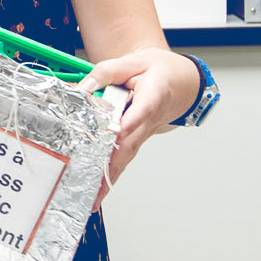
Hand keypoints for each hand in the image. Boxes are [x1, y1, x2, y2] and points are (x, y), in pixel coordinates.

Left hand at [77, 48, 199, 189]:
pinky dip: (111, 174)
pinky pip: (124, 157)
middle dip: (113, 164)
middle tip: (97, 183)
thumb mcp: (132, 61)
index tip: (118, 130)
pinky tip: (98, 191)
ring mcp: (145, 132)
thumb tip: (81, 88)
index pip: (143, 109)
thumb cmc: (158, 71)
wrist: (178, 80)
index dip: (130, 120)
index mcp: (154, 94)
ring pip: (127, 156)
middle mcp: (150, 119)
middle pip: (131, 142)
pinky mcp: (138, 139)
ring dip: (110, 178)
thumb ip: (105, 72)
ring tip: (94, 198)